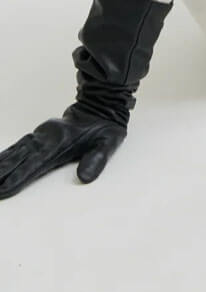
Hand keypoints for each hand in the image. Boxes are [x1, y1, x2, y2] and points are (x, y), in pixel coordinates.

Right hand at [0, 104, 126, 198]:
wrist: (102, 102)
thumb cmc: (105, 126)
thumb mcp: (108, 142)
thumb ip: (97, 159)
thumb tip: (84, 177)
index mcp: (61, 142)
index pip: (36, 163)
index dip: (19, 177)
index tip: (3, 190)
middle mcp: (47, 138)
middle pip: (20, 158)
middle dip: (2, 173)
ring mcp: (43, 134)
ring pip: (17, 150)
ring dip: (2, 164)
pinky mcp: (41, 133)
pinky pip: (20, 145)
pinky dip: (8, 154)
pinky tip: (0, 162)